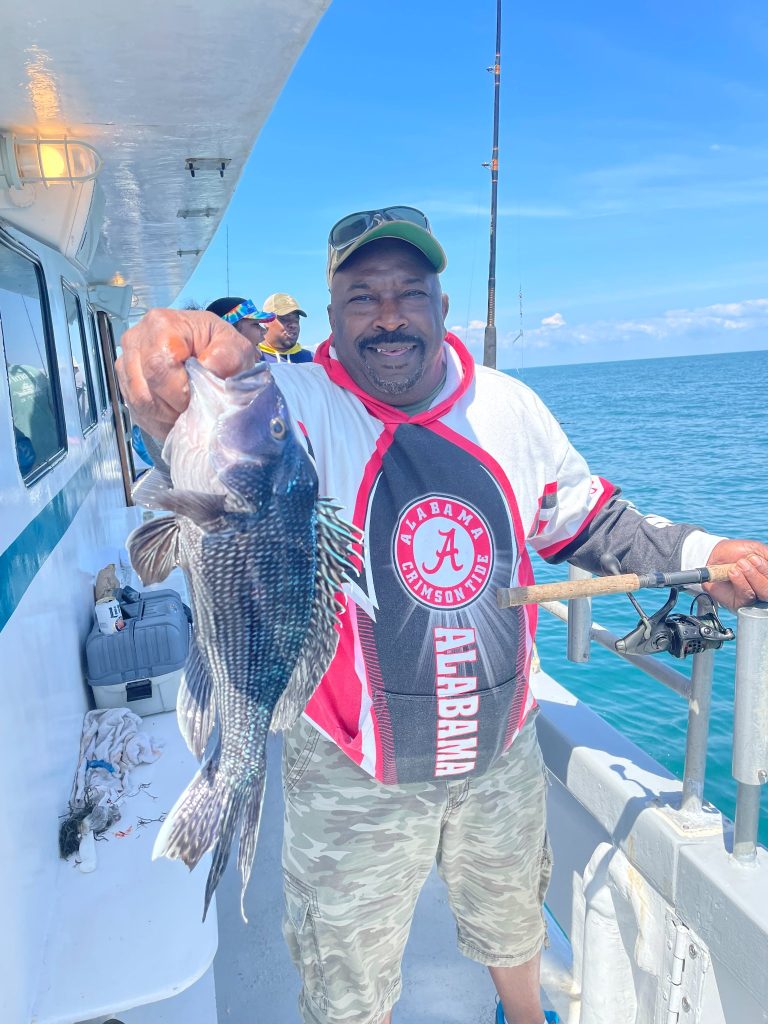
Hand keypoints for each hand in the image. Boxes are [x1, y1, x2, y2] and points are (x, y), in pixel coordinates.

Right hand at [115, 309, 254, 439]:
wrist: (210, 350)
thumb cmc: (221, 348)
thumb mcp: (235, 349)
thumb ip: (227, 358)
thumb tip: (208, 370)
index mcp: (161, 324)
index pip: (158, 367)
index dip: (179, 392)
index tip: (198, 398)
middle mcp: (135, 339)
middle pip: (145, 389)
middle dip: (172, 407)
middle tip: (194, 409)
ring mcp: (125, 362)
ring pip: (139, 403)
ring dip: (165, 416)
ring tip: (186, 412)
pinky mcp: (124, 383)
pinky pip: (136, 411)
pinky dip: (158, 420)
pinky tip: (176, 414)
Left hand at [704, 539, 767, 610]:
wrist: (714, 555)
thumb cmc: (737, 554)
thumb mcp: (756, 550)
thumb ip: (767, 556)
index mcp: (767, 576)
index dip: (767, 569)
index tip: (756, 558)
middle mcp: (763, 588)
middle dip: (763, 572)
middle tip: (751, 559)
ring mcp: (753, 597)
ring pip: (763, 592)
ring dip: (752, 575)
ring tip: (740, 564)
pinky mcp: (739, 603)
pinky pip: (746, 596)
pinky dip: (740, 582)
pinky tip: (733, 573)